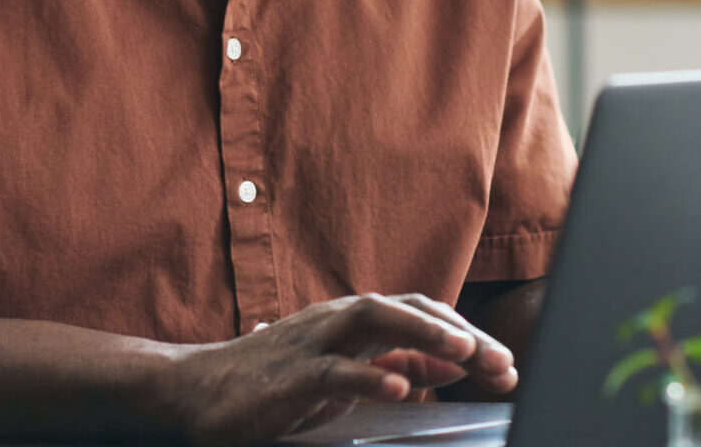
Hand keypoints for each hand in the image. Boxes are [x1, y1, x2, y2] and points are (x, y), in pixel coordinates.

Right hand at [162, 293, 517, 446]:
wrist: (197, 391)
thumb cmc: (273, 381)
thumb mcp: (344, 373)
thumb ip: (394, 365)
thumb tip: (450, 365)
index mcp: (352, 321)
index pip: (421, 313)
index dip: (465, 334)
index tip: (503, 364)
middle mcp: (336, 320)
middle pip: (407, 308)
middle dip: (458, 332)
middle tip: (501, 361)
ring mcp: (311, 342)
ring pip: (373, 320)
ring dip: (422, 333)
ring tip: (463, 352)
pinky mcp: (288, 374)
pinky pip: (332, 370)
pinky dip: (366, 377)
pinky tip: (397, 388)